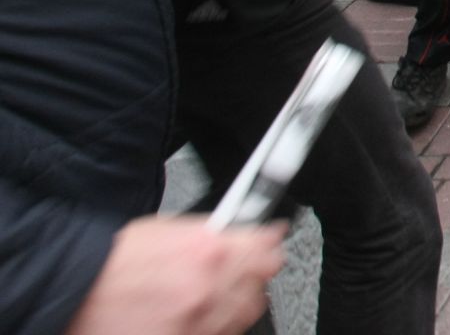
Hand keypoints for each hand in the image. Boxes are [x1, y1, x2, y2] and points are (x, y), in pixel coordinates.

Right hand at [66, 216, 284, 334]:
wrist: (73, 295)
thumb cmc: (110, 263)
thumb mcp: (167, 229)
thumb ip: (210, 233)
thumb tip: (240, 231)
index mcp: (207, 251)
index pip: (266, 246)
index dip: (270, 242)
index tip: (271, 240)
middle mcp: (207, 289)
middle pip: (260, 282)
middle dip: (256, 271)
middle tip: (246, 267)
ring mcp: (197, 322)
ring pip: (246, 313)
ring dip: (241, 300)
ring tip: (220, 293)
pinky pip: (221, 333)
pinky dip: (218, 324)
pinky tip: (203, 315)